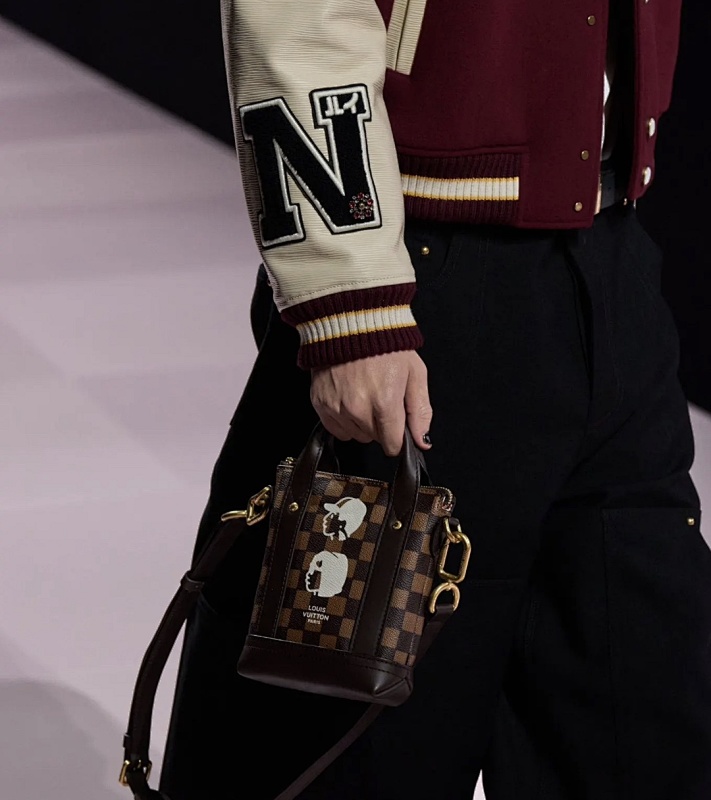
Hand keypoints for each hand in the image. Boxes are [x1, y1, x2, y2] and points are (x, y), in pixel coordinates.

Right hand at [310, 351, 432, 456]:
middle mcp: (358, 408)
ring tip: (364, 394)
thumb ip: (420, 411)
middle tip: (381, 398)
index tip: (397, 424)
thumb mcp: (415, 374)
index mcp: (385, 402)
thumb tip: (422, 441)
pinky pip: (336, 429)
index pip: (393, 444)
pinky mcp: (320, 403)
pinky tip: (349, 399)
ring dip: (362, 423)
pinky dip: (344, 420)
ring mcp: (337, 407)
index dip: (398, 437)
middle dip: (381, 425)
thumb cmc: (386, 346)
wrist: (351, 322)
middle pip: (374, 439)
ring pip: (355, 435)